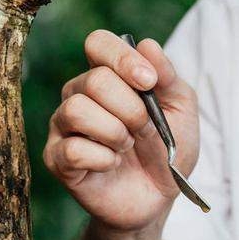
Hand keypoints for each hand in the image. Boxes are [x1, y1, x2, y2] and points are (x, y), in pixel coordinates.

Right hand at [43, 31, 198, 231]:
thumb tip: (147, 45)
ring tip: (127, 146)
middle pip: (94, 81)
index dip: (123, 59)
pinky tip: (112, 165)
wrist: (158, 196)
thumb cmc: (167, 149)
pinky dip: (103, 159)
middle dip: (132, 109)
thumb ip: (168, 77)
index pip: (98, 43)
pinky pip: (73, 149)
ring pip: (76, 110)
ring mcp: (63, 126)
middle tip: (145, 129)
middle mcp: (79, 94)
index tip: (149, 82)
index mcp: (108, 75)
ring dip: (115, 132)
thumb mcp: (181, 110)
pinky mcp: (57, 159)